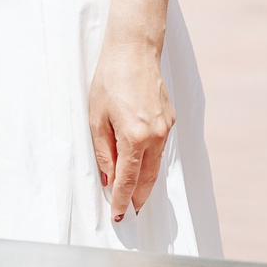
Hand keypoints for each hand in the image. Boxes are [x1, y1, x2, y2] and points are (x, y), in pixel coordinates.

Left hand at [88, 37, 174, 224]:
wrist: (134, 50)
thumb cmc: (110, 79)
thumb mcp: (96, 117)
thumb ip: (103, 151)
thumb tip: (109, 178)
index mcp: (134, 137)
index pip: (127, 180)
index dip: (122, 200)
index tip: (119, 216)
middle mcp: (155, 136)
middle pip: (147, 178)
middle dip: (137, 198)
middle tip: (129, 213)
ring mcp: (166, 128)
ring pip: (156, 166)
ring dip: (145, 182)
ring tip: (134, 196)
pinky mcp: (170, 120)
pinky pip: (160, 149)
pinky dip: (151, 162)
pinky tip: (141, 166)